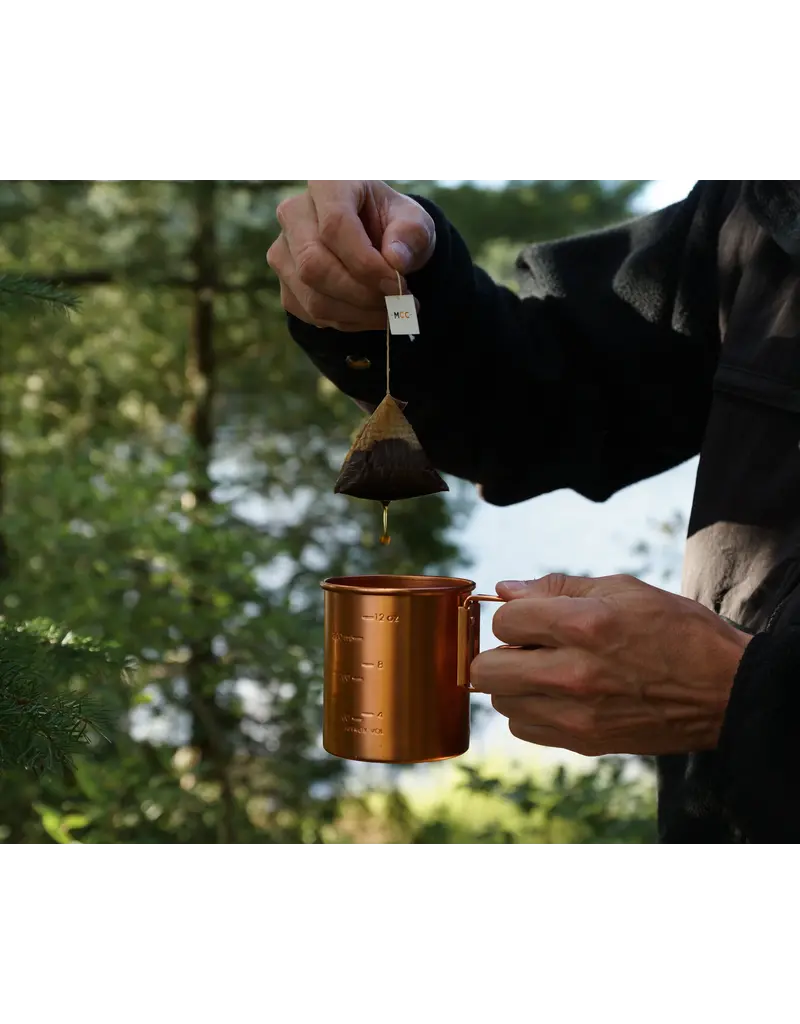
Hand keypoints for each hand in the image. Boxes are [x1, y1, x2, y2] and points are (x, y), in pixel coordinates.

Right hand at [267, 178, 435, 331]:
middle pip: (314, 265)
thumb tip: (396, 261)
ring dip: (358, 314)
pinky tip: (371, 314)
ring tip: (391, 312)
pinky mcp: (286, 285)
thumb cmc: (393, 227)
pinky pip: (312, 315)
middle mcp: (294, 215)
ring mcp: (284, 252)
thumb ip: (411, 235)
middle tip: (397, 303)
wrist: (376, 243)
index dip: (366, 264)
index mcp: (327, 186)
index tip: (398, 285)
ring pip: (312, 297)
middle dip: (361, 295)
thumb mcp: (414, 222)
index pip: (334, 226)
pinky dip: (349, 322)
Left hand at [470, 573, 752, 756]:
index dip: (513, 614)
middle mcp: (572, 673)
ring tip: (546, 671)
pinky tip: (557, 696)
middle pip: (486, 669)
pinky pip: (524, 728)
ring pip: (500, 702)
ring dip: (513, 683)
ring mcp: (576, 714)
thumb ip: (557, 587)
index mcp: (583, 625)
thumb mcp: (623, 589)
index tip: (532, 616)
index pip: (504, 621)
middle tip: (529, 646)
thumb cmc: (677, 630)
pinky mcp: (584, 741)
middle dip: (501, 652)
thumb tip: (505, 590)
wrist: (725, 689)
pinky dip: (530, 711)